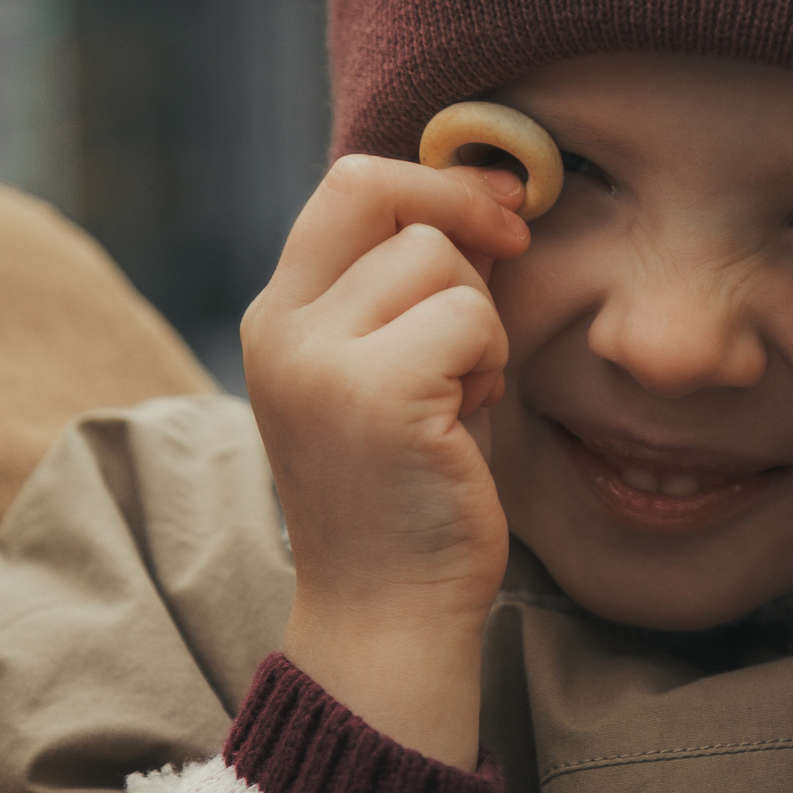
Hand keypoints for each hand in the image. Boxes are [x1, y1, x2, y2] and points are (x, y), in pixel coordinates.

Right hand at [242, 153, 529, 767]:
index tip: (500, 205)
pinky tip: (469, 418)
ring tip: (465, 391)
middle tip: (513, 251)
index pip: (349, 185)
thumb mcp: (399, 367)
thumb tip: (478, 193)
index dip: (433, 178)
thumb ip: (415, 286)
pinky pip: (469, 318)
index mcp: (278, 317)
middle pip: (377, 191)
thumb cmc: (412, 491)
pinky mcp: (373, 393)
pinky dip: (491, 361)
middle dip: (462, 213)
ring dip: (480, 319)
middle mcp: (281, 328)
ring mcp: (318, 359)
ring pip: (436, 259)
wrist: (389, 613)